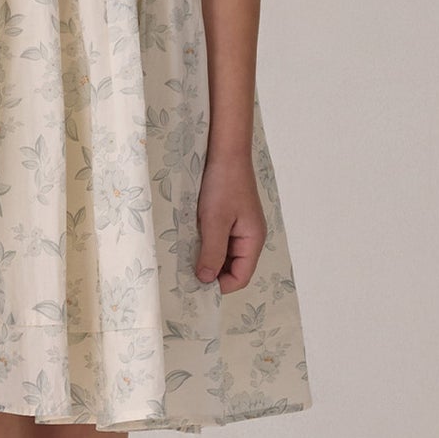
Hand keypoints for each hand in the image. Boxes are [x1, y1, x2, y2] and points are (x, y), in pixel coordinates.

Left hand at [194, 151, 266, 292]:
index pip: (241, 277)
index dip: (220, 286)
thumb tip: (206, 280)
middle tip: (186, 274)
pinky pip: (218, 241)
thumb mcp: (215, 221)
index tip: (195, 286)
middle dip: (212, 274)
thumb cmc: (223, 184)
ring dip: (207, 259)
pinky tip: (189, 242)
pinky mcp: (228, 219)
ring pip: (224, 255)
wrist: (225, 152)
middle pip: (233, 269)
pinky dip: (205, 245)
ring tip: (186, 259)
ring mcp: (239, 228)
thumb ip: (212, 252)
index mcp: (253, 240)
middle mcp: (249, 237)